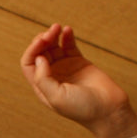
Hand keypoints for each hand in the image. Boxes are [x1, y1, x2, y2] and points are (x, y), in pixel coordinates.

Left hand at [21, 23, 136, 137]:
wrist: (107, 109)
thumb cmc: (82, 108)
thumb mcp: (57, 98)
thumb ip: (43, 79)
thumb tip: (39, 58)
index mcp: (42, 86)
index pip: (29, 64)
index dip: (32, 50)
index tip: (43, 41)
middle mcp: (51, 76)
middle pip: (39, 52)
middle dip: (43, 39)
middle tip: (52, 32)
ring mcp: (64, 68)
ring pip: (53, 46)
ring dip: (53, 35)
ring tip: (59, 27)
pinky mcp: (78, 61)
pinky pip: (68, 45)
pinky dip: (66, 36)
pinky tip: (68, 30)